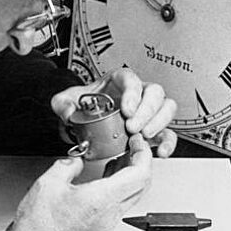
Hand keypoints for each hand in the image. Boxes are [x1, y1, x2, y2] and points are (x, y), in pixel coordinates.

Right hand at [0, 135, 151, 230]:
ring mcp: (106, 228)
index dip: (144, 154)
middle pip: (141, 186)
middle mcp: (110, 216)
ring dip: (128, 178)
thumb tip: (75, 162)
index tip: (138, 143)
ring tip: (116, 162)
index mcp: (102, 200)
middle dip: (140, 164)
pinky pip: (116, 209)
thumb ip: (67, 166)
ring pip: (130, 198)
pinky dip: (116, 192)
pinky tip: (101, 185)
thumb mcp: (48, 184)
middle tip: (131, 149)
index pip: (141, 174)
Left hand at [52, 67, 177, 157]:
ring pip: (166, 108)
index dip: (133, 94)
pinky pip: (167, 132)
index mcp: (119, 80)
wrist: (84, 116)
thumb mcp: (65, 100)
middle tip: (133, 128)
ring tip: (144, 137)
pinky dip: (167, 142)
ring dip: (159, 123)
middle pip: (155, 93)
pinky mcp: (151, 128)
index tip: (126, 110)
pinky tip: (161, 151)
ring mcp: (147, 111)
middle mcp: (138, 93)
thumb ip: (63, 105)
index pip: (132, 80)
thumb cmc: (82, 103)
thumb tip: (70, 113)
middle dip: (147, 111)